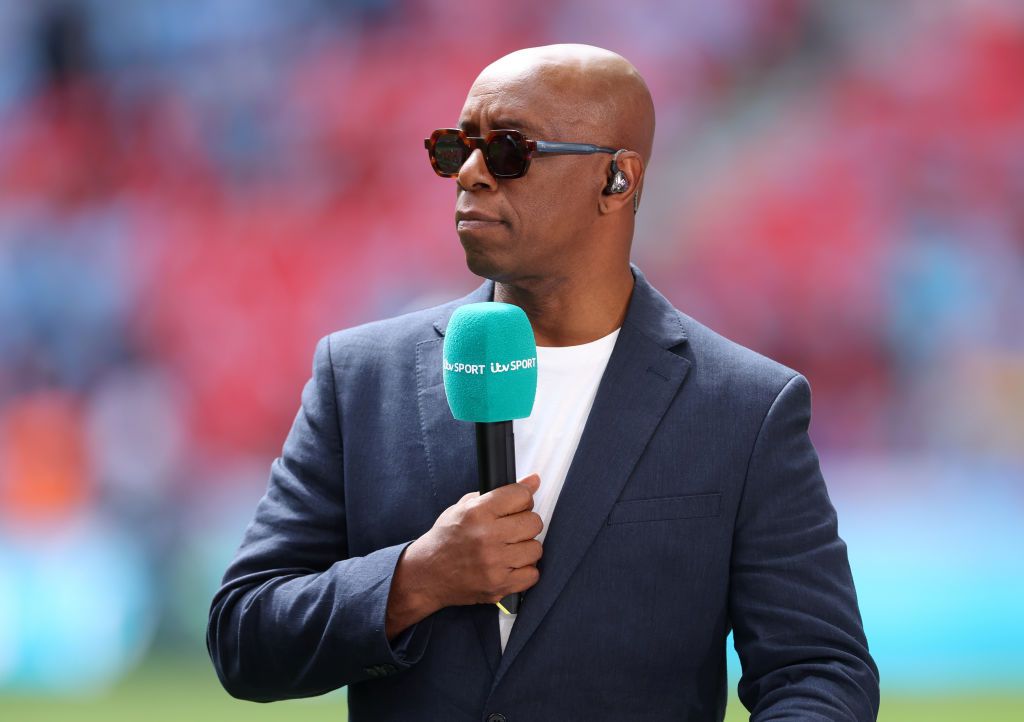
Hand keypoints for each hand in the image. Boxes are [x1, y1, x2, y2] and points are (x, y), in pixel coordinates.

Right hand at [404, 473, 543, 610]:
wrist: (427, 574)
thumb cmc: (446, 539)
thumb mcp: (464, 507)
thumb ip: (499, 493)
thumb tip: (533, 481)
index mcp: (477, 513)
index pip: (521, 497)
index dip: (523, 498)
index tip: (519, 503)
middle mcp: (486, 537)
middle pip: (533, 522)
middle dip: (525, 522)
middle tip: (513, 527)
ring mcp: (494, 564)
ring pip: (535, 548)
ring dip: (526, 547)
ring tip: (509, 547)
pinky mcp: (499, 585)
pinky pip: (532, 575)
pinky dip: (524, 570)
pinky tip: (510, 565)